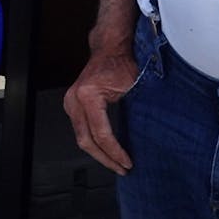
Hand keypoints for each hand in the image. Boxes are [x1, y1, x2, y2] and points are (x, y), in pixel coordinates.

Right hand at [63, 47, 137, 173]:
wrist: (109, 49)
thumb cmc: (121, 64)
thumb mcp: (132, 89)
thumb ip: (135, 113)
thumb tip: (147, 140)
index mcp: (88, 96)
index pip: (101, 134)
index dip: (115, 152)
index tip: (127, 163)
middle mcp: (74, 100)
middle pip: (87, 141)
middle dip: (105, 158)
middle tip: (122, 169)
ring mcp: (71, 103)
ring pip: (82, 138)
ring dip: (99, 153)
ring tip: (116, 163)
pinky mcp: (72, 105)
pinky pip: (81, 130)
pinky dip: (94, 142)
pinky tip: (107, 150)